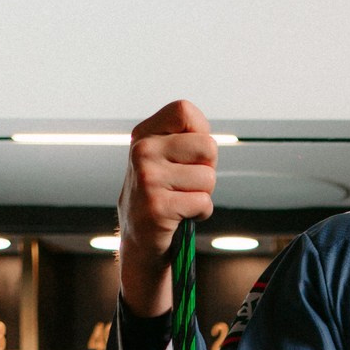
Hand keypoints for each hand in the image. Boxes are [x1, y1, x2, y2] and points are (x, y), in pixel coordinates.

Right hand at [116, 99, 219, 316]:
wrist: (139, 239)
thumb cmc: (161, 194)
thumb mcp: (164, 158)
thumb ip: (185, 139)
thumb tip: (209, 144)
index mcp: (143, 134)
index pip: (184, 111)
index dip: (200, 133)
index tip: (190, 154)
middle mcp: (141, 151)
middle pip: (208, 146)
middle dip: (207, 168)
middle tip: (187, 183)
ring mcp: (147, 178)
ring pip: (208, 178)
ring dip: (203, 194)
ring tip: (182, 201)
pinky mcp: (157, 207)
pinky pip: (203, 203)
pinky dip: (201, 213)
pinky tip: (182, 216)